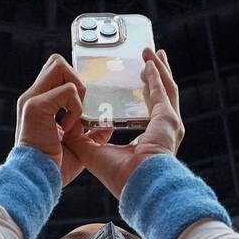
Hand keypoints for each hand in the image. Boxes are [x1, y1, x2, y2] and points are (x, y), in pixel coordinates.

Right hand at [15, 54, 108, 188]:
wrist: (38, 181)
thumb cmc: (55, 169)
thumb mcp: (77, 146)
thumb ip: (89, 132)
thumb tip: (106, 126)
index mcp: (40, 104)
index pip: (56, 73)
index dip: (73, 80)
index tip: (83, 104)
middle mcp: (33, 97)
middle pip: (57, 62)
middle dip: (76, 79)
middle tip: (80, 108)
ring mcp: (32, 99)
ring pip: (59, 66)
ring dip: (77, 89)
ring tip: (76, 115)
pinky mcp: (35, 106)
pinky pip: (67, 89)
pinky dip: (76, 106)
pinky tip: (71, 127)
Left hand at [64, 47, 183, 199]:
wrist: (136, 186)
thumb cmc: (121, 177)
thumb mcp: (92, 152)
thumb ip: (81, 136)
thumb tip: (69, 123)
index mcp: (148, 140)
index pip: (150, 111)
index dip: (146, 93)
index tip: (140, 77)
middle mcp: (162, 132)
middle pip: (162, 95)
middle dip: (158, 74)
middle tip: (152, 57)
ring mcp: (169, 125)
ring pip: (167, 89)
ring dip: (159, 69)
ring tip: (152, 53)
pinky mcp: (168, 118)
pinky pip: (162, 90)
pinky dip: (157, 75)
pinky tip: (150, 62)